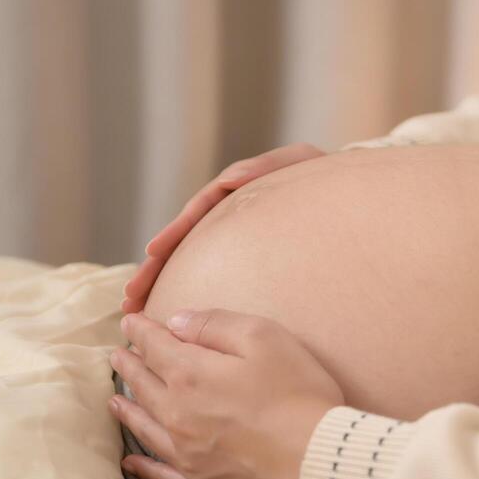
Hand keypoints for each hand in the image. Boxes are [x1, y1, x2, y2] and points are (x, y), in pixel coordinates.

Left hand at [109, 308, 345, 478]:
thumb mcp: (265, 338)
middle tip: (116, 356)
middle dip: (130, 366)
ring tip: (114, 400)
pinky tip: (131, 461)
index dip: (141, 331)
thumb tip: (177, 321)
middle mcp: (177, 415)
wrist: (318, 464)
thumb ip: (216, 325)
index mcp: (191, 374)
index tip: (128, 322)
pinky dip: (142, 466)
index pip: (156, 346)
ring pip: (145, 427)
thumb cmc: (298, 395)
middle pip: (144, 385)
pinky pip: (160, 475)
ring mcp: (186, 455)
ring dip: (127, 410)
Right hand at [121, 143, 327, 313]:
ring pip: (190, 263)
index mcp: (237, 193)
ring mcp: (234, 239)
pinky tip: (172, 315)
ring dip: (160, 285)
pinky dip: (188, 290)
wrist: (348, 195)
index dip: (174, 232)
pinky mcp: (245, 258)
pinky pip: (209, 275)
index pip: (197, 213)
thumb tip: (230, 180)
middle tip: (130, 298)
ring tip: (135, 308)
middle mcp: (228, 216)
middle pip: (183, 243)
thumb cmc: (325, 175)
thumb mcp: (300, 162)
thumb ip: (268, 167)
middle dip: (154, 269)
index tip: (152, 252)